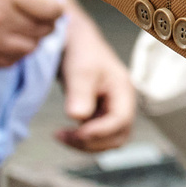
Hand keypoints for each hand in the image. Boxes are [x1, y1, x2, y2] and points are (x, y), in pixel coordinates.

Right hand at [0, 0, 64, 66]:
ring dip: (30, 41)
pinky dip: (14, 55)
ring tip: (20, 31)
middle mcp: (1, 18)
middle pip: (44, 30)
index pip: (52, 9)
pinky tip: (6, 43)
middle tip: (37, 19)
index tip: (50, 7)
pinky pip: (10, 62)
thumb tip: (44, 3)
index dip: (54, 9)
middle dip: (45, 25)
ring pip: (29, 48)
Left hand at [56, 8, 135, 151]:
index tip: (75, 131)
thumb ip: (80, 93)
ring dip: (86, 144)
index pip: (120, 121)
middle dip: (93, 142)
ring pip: (108, 140)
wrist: (74, 42)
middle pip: (118, 136)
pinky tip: (64, 133)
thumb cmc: (80, 52)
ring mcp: (111, 109)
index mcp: (123, 91)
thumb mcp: (79, 70)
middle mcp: (122, 103)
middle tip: (65, 136)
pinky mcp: (100, 113)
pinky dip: (82, 140)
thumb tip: (77, 117)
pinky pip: (97, 136)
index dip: (100, 132)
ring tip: (61, 136)